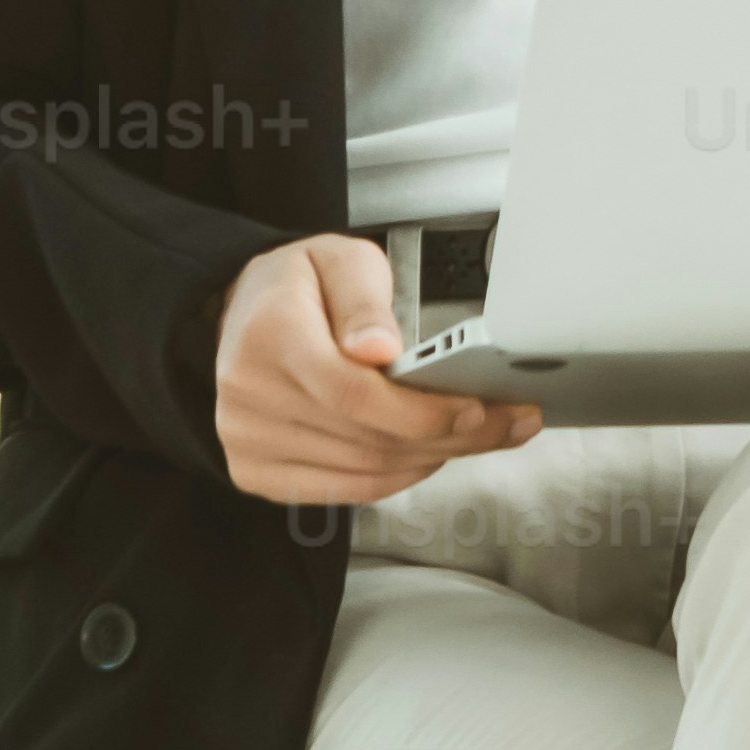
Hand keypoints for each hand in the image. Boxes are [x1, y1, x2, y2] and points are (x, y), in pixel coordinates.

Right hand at [216, 229, 535, 505]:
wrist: (243, 314)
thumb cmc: (299, 286)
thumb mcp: (340, 260)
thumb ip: (364, 300)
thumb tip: (378, 347)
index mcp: (270, 335)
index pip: (354, 393)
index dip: (422, 411)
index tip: (476, 408)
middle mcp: (250, 394)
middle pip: (369, 438)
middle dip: (452, 436)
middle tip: (506, 423)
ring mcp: (248, 439)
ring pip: (366, 469)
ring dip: (435, 457)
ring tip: (479, 435)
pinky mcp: (255, 470)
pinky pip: (344, 489)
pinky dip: (398, 476)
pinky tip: (431, 453)